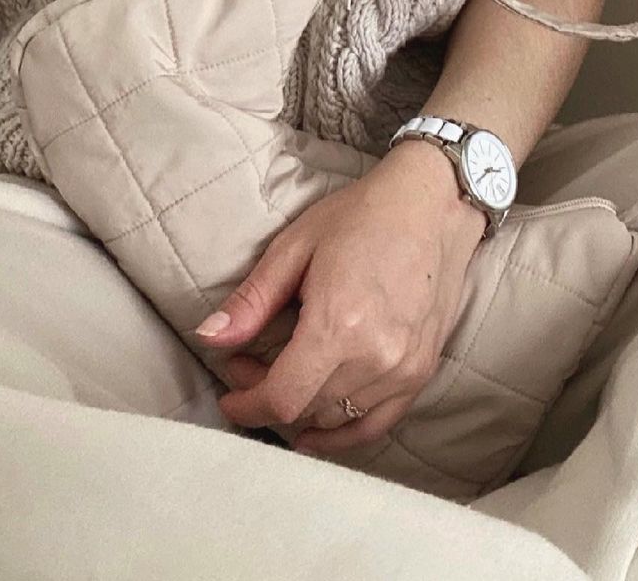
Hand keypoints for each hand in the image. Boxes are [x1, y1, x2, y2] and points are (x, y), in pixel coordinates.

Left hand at [193, 139, 486, 454]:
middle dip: (266, 397)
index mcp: (338, 325)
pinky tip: (318, 426)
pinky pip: (378, 423)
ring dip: (301, 410)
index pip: (283, 398)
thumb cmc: (359, 216)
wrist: (430, 205)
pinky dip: (344, 432)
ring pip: (338, 420)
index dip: (247, 405)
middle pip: (307, 410)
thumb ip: (252, 301)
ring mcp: (404, 369)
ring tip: (281, 377)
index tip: (228, 396)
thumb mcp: (294, 248)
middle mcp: (376, 357)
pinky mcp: (422, 371)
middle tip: (247, 364)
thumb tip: (208, 338)